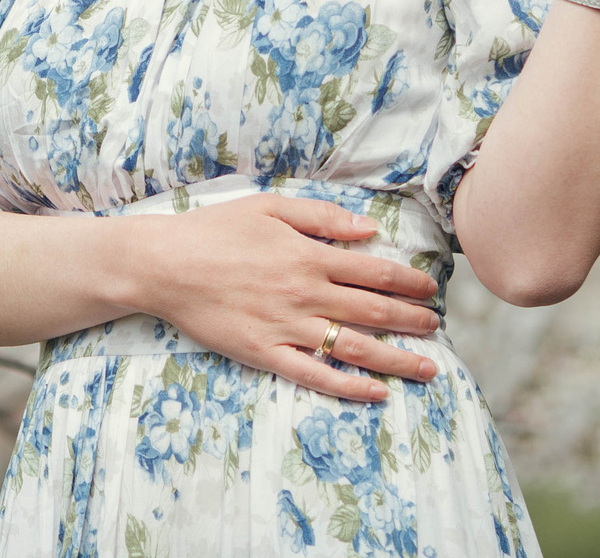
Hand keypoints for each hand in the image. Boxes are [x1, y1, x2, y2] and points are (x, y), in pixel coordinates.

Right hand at [123, 195, 442, 401]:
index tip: (430, 291)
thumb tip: (368, 230)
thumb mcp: (268, 206)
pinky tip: (375, 392)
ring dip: (396, 359)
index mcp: (308, 255)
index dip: (408, 283)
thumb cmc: (214, 229)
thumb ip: (321, 217)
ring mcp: (286, 327)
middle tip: (437, 328)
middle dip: (411, 321)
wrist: (163, 264)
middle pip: (373, 311)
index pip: (374, 272)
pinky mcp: (265, 353)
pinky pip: (314, 374)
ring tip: (427, 367)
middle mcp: (305, 293)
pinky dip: (348, 386)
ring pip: (354, 348)